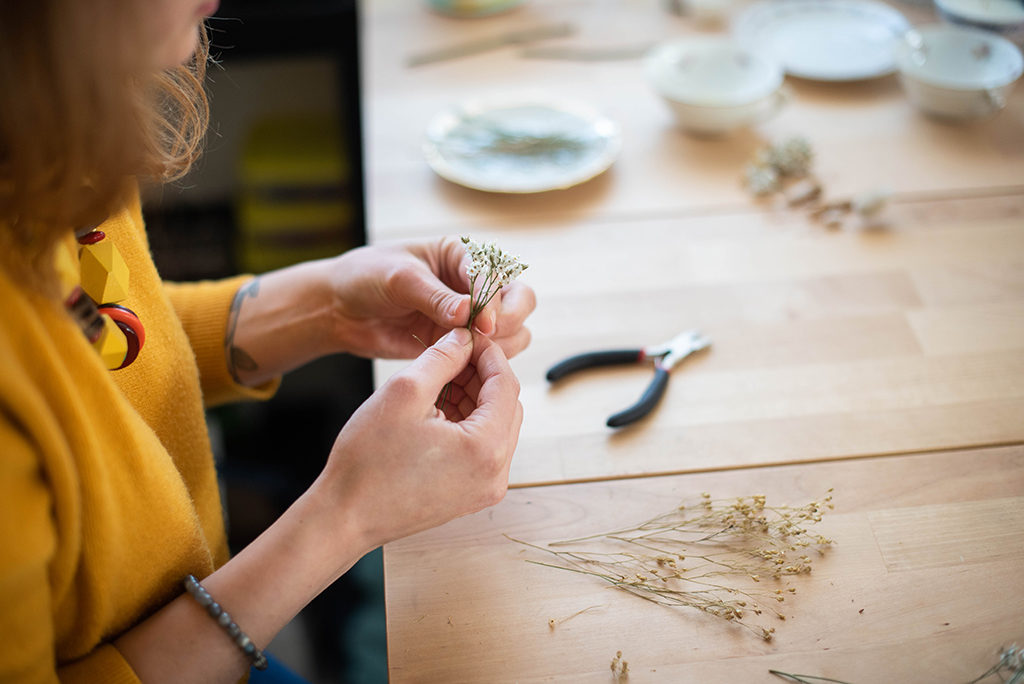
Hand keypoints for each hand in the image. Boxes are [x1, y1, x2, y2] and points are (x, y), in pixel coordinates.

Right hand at [317, 328, 522, 551]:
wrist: (345, 517)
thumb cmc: (368, 461)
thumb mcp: (404, 392)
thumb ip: (442, 357)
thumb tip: (464, 338)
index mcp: (486, 448)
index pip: (506, 385)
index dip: (489, 353)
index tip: (469, 335)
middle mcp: (495, 473)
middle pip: (506, 406)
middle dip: (483, 375)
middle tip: (453, 354)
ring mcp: (485, 488)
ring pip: (495, 426)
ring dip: (475, 398)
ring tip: (440, 380)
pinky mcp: (470, 495)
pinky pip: (482, 448)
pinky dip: (467, 423)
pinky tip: (438, 408)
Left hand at [325, 237, 534, 359]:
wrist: (341, 308)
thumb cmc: (367, 277)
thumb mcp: (399, 279)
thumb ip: (434, 297)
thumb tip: (468, 312)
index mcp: (461, 256)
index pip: (495, 275)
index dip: (494, 300)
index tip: (484, 324)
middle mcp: (473, 284)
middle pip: (520, 300)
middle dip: (509, 319)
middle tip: (487, 336)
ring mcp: (470, 316)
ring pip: (514, 330)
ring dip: (501, 343)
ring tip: (472, 352)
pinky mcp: (460, 342)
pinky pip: (490, 354)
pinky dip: (485, 362)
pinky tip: (463, 365)